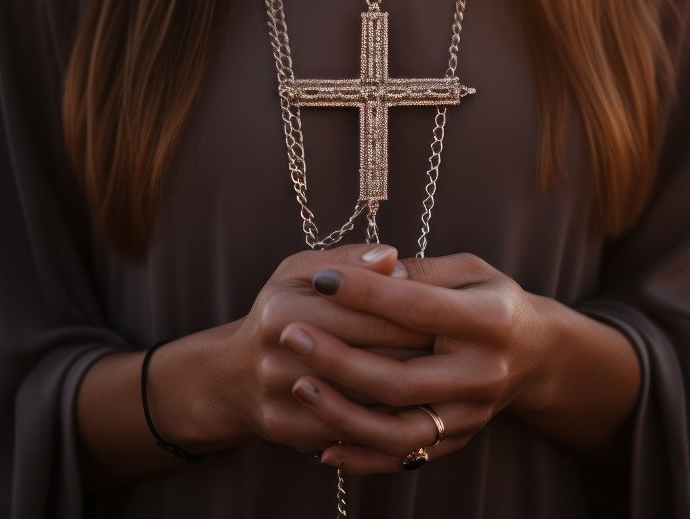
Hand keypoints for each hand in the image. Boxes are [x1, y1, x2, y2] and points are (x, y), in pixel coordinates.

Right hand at [219, 244, 434, 454]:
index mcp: (284, 310)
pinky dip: (385, 417)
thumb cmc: (280, 311)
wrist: (233, 377)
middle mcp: (277, 357)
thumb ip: (348, 260)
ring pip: (366, 397)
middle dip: (419, 350)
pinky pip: (352, 428)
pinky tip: (413, 404)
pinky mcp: (289, 432)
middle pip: (370, 356)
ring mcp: (283, 399)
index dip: (414, 313)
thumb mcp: (301, 272)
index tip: (451, 311)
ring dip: (410, 388)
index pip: (366, 313)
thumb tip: (392, 256)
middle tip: (457, 344)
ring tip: (443, 371)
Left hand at [277, 252, 554, 474]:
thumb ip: (420, 272)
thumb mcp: (467, 271)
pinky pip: (404, 458)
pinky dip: (361, 458)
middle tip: (289, 334)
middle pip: (401, 379)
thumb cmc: (489, 299)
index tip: (322, 279)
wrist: (535, 352)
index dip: (367, 294)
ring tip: (298, 385)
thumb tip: (372, 269)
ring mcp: (471, 415)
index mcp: (490, 321)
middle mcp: (484, 375)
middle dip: (339, 359)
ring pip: (398, 431)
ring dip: (342, 414)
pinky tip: (321, 446)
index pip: (419, 309)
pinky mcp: (458, 441)